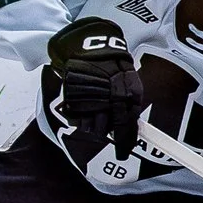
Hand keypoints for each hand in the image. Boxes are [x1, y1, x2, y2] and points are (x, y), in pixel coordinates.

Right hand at [48, 17, 142, 160]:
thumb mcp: (131, 85)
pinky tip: (84, 103)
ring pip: (88, 127)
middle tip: (105, 119)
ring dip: (91, 122)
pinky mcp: (71, 98)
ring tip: (94, 107)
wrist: (90, 49)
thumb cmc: (114, 67)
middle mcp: (105, 100)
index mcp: (125, 97)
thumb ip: (130, 108)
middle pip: (103, 131)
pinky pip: (75, 118)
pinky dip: (79, 115)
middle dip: (104, 129)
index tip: (122, 153)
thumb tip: (129, 130)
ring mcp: (87, 100)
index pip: (124, 128)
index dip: (123, 143)